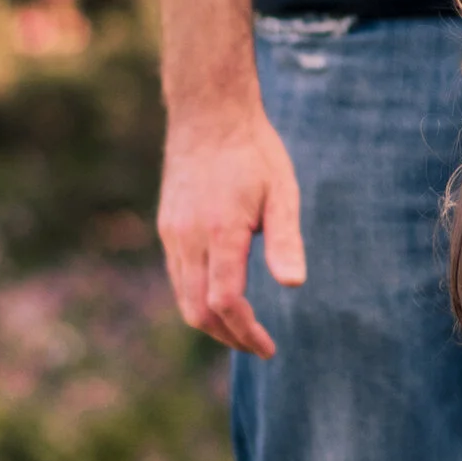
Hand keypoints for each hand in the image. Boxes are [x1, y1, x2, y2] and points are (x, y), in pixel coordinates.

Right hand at [158, 107, 305, 353]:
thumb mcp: (282, 192)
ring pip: (183, 297)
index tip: (268, 348)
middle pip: (197, 311)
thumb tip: (294, 285)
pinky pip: (178, 276)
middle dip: (227, 337)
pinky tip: (221, 298)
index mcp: (220, 231)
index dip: (246, 332)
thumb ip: (286, 240)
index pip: (225, 302)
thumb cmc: (254, 150)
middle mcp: (188, 237)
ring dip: (211, 322)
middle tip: (257, 347)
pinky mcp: (167, 227)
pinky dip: (197, 298)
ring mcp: (172, 233)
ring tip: (242, 330)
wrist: (208, 112)